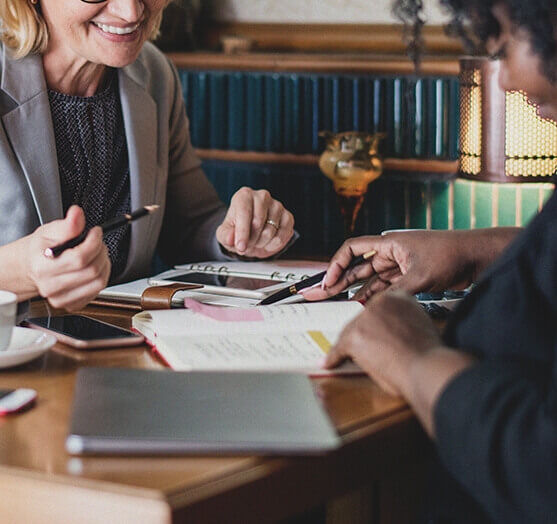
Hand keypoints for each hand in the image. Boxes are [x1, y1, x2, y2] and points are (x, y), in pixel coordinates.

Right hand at [23, 206, 110, 309]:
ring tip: (97, 254)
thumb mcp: (49, 231)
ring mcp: (61, 298)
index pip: (80, 258)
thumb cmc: (40, 250)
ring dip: (104, 265)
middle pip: (92, 270)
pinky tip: (93, 268)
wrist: (31, 267)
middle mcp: (51, 286)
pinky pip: (97, 291)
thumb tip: (77, 214)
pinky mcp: (72, 305)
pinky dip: (101, 277)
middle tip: (97, 243)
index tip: (96, 232)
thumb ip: (67, 224)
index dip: (94, 242)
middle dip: (100, 252)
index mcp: (43, 267)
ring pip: (99, 282)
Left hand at [216, 187, 294, 257]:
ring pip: (270, 231)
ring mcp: (277, 206)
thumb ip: (225, 236)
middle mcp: (262, 197)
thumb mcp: (225, 234)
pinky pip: (282, 236)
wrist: (252, 234)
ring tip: (255, 241)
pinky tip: (266, 242)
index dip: (242, 232)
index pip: (244, 212)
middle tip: (245, 246)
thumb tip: (231, 239)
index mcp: (244, 196)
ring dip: (260, 243)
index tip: (240, 246)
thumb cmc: (237, 230)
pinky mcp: (288, 217)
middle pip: (258, 222)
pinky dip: (272, 245)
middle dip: (250, 240)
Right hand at [303, 229, 496, 302]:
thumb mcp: (420, 277)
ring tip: (335, 301)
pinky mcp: (408, 275)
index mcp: (389, 244)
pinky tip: (361, 304)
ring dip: (354, 289)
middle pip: (356, 266)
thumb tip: (373, 309)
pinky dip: (372, 295)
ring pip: (369, 278)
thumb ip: (395, 293)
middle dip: (338, 279)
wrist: (477, 256)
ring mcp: (399, 265)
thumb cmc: (451, 255)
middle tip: (321, 294)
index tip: (328, 282)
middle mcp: (390, 253)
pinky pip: (383, 286)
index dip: (336, 265)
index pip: (352, 249)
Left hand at [324, 290, 474, 435]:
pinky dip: (334, 358)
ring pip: (349, 333)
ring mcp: (365, 318)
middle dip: (362, 336)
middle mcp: (380, 302)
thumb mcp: (420, 326)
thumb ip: (404, 323)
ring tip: (351, 358)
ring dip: (349, 347)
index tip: (372, 333)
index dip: (374, 325)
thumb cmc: (428, 354)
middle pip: (361, 319)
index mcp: (399, 297)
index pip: (377, 309)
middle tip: (365, 349)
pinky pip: (339, 349)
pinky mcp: (355, 336)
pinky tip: (330, 362)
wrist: (427, 366)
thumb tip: (391, 334)